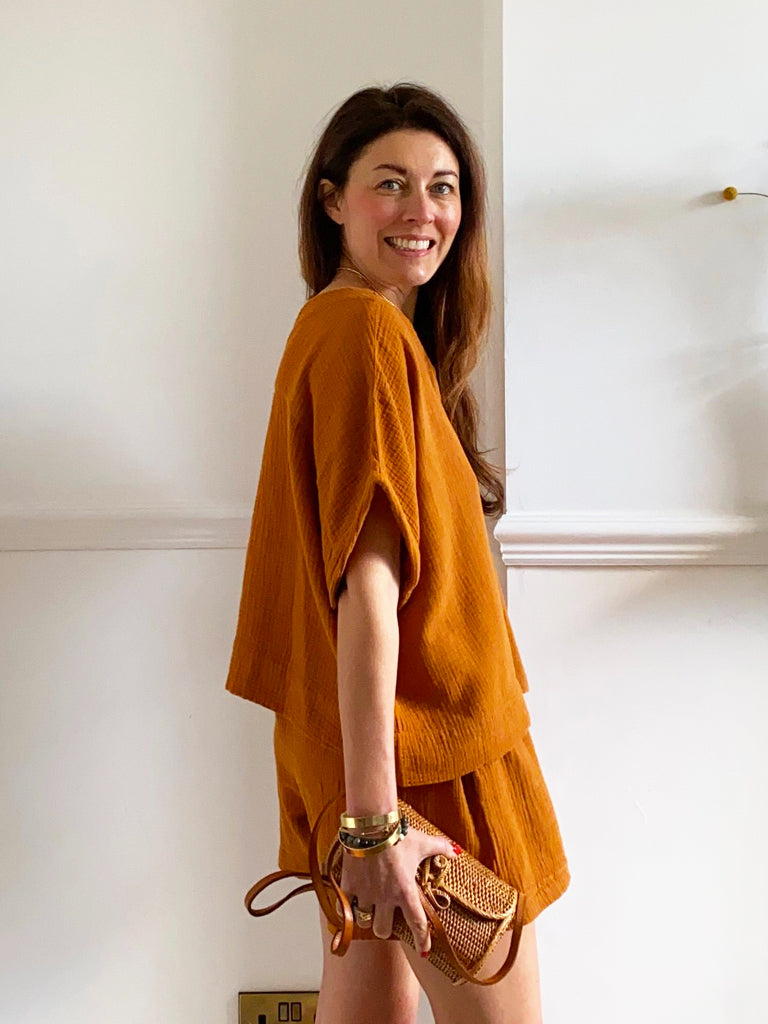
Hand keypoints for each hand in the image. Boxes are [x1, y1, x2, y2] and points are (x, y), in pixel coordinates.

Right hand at [340, 827, 456, 954]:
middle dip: (385, 928)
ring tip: (369, 907)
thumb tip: (456, 852)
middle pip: (383, 931)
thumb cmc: (398, 834)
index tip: (424, 952)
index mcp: (406, 891)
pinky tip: (352, 901)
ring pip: (364, 922)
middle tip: (387, 917)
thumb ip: (440, 848)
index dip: (422, 941)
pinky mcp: (349, 886)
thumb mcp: (422, 842)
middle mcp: (385, 898)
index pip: (417, 924)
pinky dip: (347, 908)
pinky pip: (345, 908)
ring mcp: (366, 893)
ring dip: (367, 917)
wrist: (371, 823)